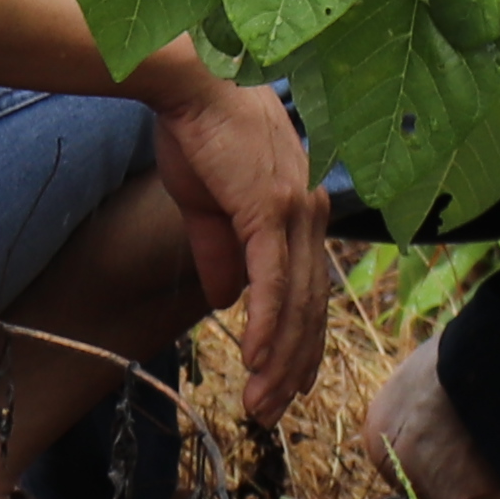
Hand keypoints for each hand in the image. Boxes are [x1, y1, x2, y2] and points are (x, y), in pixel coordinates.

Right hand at [146, 72, 333, 422]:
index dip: (300, 340)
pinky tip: (257, 361)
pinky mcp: (270, 210)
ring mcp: (295, 211)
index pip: (308, 290)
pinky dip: (268, 325)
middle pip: (310, 306)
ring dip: (279, 360)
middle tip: (272, 412)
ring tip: (262, 403)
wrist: (189, 86)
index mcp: (300, 211)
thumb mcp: (210, 209)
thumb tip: (225, 301)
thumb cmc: (199, 135)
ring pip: (296, 303)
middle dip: (293, 366)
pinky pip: (273, 282)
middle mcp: (309, 214)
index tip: (288, 383)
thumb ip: (221, 256)